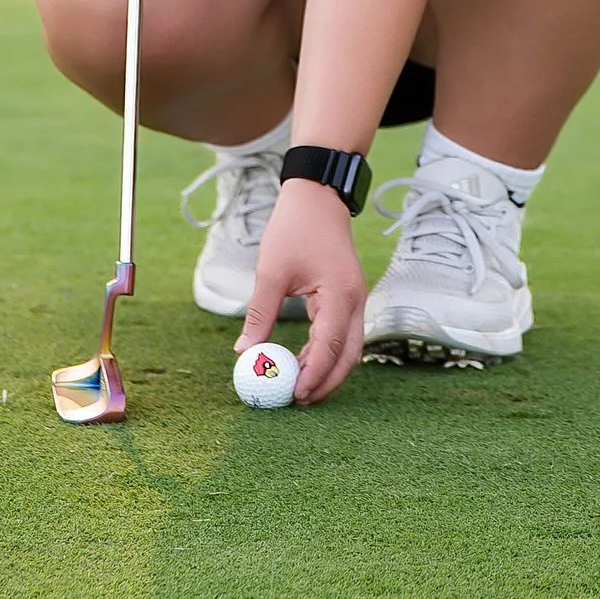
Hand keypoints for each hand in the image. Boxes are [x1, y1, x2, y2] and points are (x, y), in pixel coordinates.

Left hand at [240, 180, 365, 404]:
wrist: (317, 197)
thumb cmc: (295, 228)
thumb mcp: (271, 270)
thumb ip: (260, 313)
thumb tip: (243, 352)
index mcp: (341, 294)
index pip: (331, 346)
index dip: (314, 374)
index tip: (293, 395)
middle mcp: (356, 301)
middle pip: (349, 356)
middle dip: (326, 382)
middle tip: (298, 402)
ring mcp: (355, 300)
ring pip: (348, 349)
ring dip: (326, 370)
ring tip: (297, 389)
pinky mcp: (347, 298)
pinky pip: (340, 335)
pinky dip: (324, 353)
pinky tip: (302, 364)